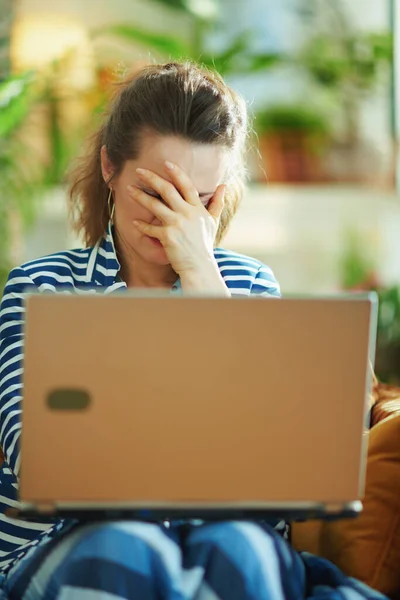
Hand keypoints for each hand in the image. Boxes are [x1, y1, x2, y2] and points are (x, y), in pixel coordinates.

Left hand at [128, 162, 226, 290]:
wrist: (199, 265)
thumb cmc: (205, 244)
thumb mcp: (213, 222)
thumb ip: (217, 203)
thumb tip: (223, 186)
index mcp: (197, 209)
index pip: (186, 186)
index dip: (176, 173)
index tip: (166, 163)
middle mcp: (187, 214)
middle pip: (167, 190)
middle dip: (152, 178)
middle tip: (139, 171)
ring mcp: (176, 224)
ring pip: (155, 205)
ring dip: (140, 196)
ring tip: (128, 189)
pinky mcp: (167, 237)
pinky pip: (150, 228)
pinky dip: (141, 225)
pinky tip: (134, 221)